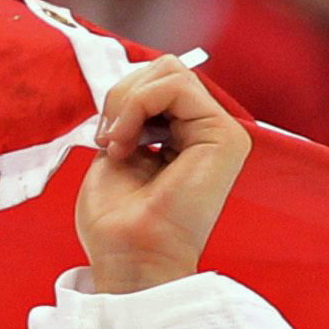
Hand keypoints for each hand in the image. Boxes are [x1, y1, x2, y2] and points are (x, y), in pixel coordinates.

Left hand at [76, 58, 249, 295]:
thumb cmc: (118, 226)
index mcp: (183, 138)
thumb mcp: (115, 153)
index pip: (156, 83)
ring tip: (118, 144)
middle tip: (109, 140)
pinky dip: (138, 105)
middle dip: (123, 94)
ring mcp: (219, 133)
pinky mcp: (224, 136)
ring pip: (170, 69)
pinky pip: (176, 85)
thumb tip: (129, 88)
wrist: (129, 260)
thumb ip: (127, 117)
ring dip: (129, 101)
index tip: (104, 140)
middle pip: (164, 68)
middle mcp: (205, 134)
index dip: (121, 99)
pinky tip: (128, 144)